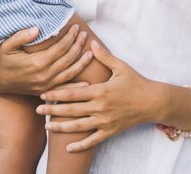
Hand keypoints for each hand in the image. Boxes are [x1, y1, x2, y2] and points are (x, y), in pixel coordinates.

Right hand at [0, 24, 92, 94]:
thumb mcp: (6, 45)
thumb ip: (21, 36)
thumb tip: (38, 28)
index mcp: (37, 63)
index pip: (60, 48)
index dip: (70, 37)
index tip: (76, 26)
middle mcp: (43, 76)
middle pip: (68, 59)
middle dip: (78, 45)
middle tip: (84, 33)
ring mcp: (44, 85)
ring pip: (69, 73)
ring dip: (81, 62)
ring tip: (91, 52)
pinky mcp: (42, 91)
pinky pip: (63, 88)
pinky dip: (76, 86)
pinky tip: (86, 83)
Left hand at [37, 40, 160, 151]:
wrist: (153, 102)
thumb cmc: (136, 82)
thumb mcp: (121, 66)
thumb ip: (104, 56)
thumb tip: (91, 43)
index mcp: (100, 91)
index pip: (73, 92)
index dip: (56, 93)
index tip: (43, 93)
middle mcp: (100, 107)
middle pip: (71, 110)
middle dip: (52, 110)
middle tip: (37, 110)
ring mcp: (104, 121)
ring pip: (78, 126)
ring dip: (61, 126)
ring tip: (47, 126)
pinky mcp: (110, 131)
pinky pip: (93, 140)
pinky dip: (80, 145)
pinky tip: (69, 147)